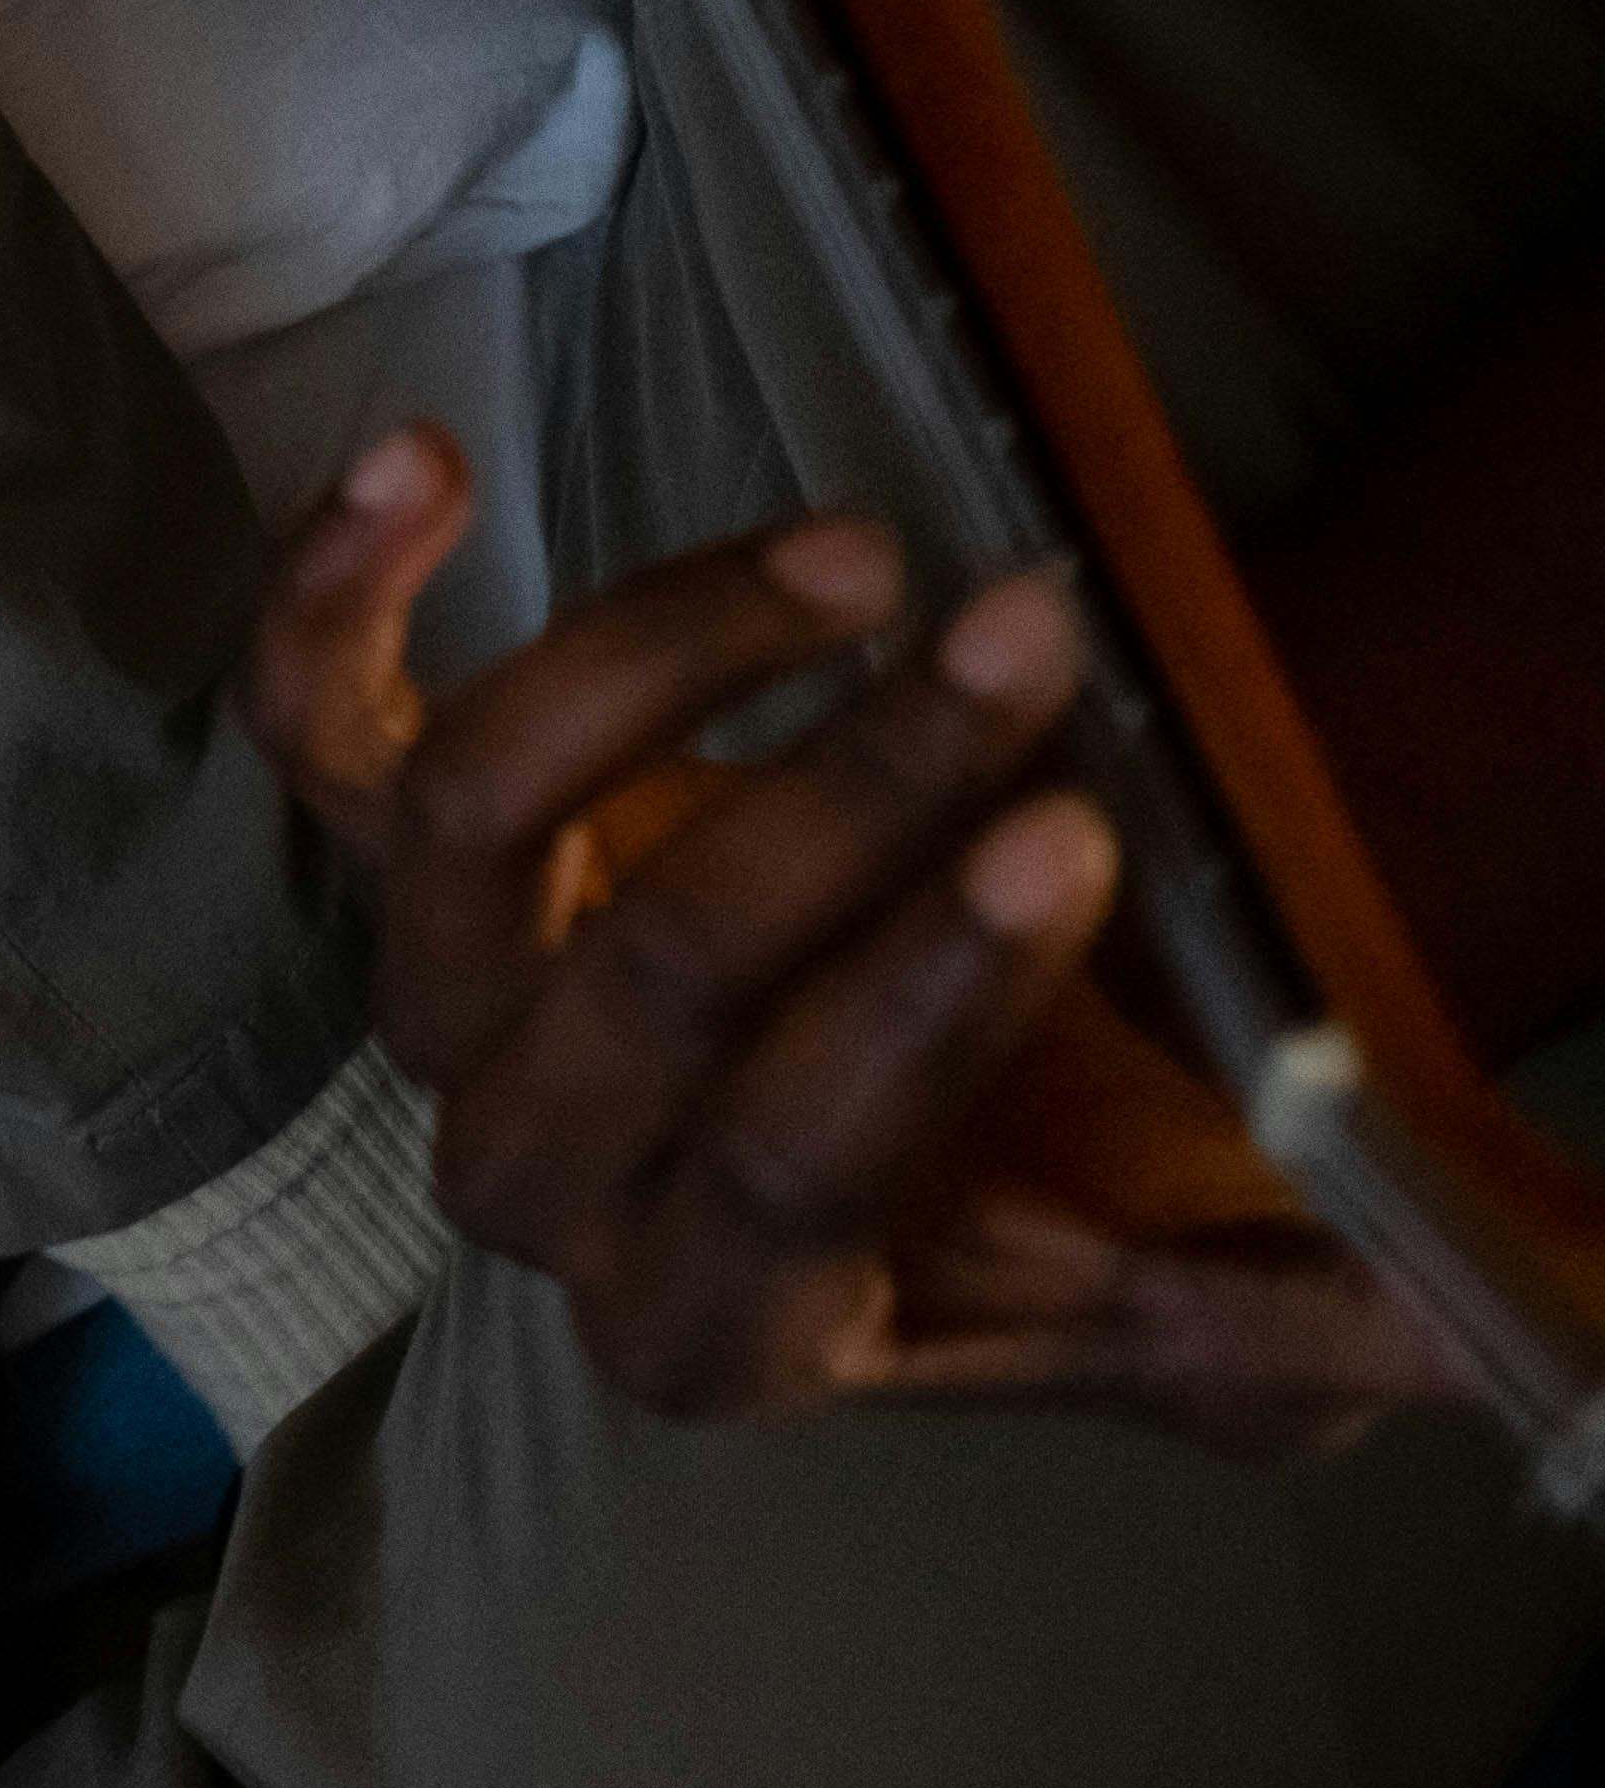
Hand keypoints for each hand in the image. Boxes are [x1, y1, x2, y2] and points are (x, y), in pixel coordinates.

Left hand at [252, 427, 1464, 1457]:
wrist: (982, 1093)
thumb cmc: (1094, 1190)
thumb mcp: (1239, 1304)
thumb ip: (1319, 1326)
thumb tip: (1474, 1328)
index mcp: (723, 1327)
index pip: (784, 1167)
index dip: (919, 1003)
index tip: (1078, 835)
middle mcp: (543, 1177)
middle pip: (644, 974)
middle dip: (851, 792)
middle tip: (1032, 636)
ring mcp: (453, 996)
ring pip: (479, 819)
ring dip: (674, 659)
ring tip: (866, 556)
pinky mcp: (407, 846)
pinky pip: (313, 723)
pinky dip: (340, 587)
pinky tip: (428, 458)